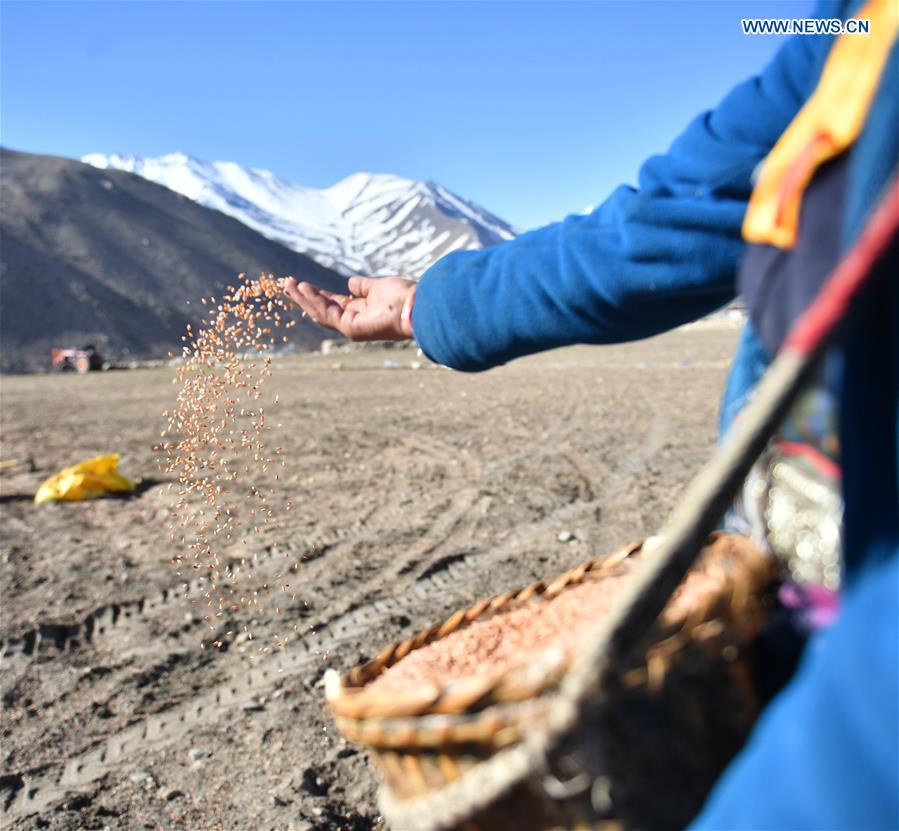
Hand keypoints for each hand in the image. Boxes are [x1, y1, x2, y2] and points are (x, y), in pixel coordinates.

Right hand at [282, 276, 415, 340]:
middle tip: (284, 285)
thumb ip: (362, 286)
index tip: (299, 284)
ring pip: (320, 312)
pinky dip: (314, 300)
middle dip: (303, 297)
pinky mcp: (351, 328)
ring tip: (287, 284)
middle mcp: (353, 321)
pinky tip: (303, 288)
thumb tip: (349, 282)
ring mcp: (351, 327)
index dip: (315, 294)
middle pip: (321, 309)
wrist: (417, 307)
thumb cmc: (404, 297)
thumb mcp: (378, 287)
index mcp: (359, 311)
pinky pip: (327, 313)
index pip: (331, 303)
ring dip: (303, 297)